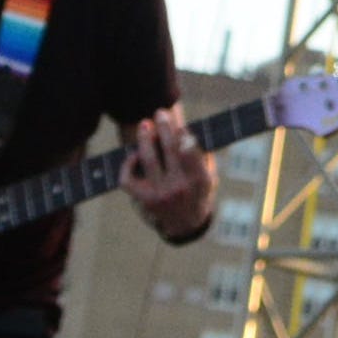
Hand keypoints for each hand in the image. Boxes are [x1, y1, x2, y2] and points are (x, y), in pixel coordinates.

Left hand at [120, 105, 217, 241]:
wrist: (185, 225)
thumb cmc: (198, 192)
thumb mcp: (209, 176)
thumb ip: (201, 155)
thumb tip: (185, 129)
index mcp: (200, 179)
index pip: (189, 152)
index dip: (182, 135)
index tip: (178, 124)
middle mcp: (180, 188)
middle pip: (169, 150)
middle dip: (164, 128)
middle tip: (160, 113)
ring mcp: (160, 194)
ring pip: (148, 160)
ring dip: (145, 139)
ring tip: (145, 125)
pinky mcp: (144, 200)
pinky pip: (128, 179)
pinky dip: (128, 164)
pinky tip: (134, 154)